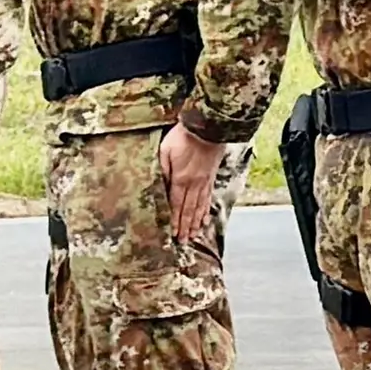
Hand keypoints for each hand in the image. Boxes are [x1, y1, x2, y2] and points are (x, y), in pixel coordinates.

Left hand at [160, 120, 225, 248]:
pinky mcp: (211, 177)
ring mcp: (205, 182)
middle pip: (189, 210)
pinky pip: (209, 198)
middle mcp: (195, 185)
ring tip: (194, 235)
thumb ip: (162, 170)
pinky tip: (205, 218)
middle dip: (186, 227)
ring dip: (196, 223)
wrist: (208, 127)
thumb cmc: (183, 137)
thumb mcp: (165, 151)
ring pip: (200, 207)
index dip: (175, 221)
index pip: (176, 205)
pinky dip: (206, 211)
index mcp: (181, 179)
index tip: (173, 234)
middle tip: (184, 242)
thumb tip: (159, 187)